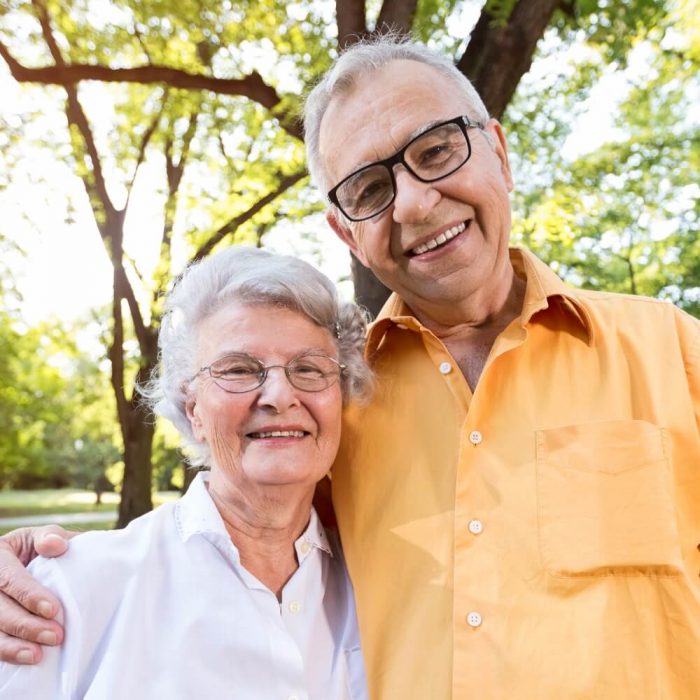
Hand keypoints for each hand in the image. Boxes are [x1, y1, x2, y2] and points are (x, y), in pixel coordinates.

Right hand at [0, 525, 74, 663]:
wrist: (29, 562)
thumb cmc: (38, 548)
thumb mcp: (42, 536)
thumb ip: (50, 537)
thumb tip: (56, 545)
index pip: (9, 579)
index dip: (29, 596)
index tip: (53, 610)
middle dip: (26, 625)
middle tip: (55, 636)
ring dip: (13, 646)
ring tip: (38, 656)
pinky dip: (8, 653)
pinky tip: (26, 660)